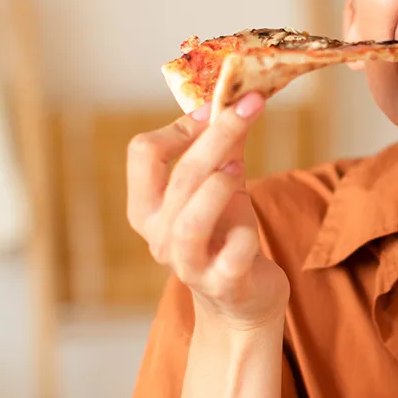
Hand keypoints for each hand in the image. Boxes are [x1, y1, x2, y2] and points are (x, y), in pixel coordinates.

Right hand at [126, 94, 289, 331]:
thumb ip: (223, 147)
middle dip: (217, 135)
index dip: (182, 124)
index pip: (144, 153)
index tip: (218, 107)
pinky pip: (232, 255)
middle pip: (179, 177)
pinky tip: (253, 231)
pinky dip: (245, 235)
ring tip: (239, 167)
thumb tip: (235, 97)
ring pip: (191, 220)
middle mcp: (160, 236)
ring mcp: (190, 264)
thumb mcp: (221, 187)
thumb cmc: (225, 236)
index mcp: (147, 207)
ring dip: (218, 186)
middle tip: (250, 105)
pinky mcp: (224, 283)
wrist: (242, 300)